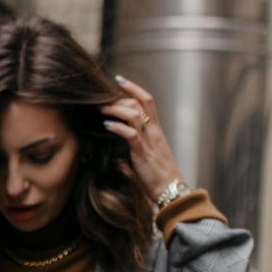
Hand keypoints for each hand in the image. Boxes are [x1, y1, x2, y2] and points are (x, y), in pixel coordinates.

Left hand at [100, 74, 184, 202]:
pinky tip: (106, 125)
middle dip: (119, 96)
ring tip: (100, 108)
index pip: (147, 101)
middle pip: (139, 103)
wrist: (171, 192)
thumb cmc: (157, 178)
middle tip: (101, 96)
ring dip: (114, 109)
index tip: (118, 79)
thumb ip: (130, 150)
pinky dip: (117, 127)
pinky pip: (130, 134)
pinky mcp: (143, 153)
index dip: (133, 88)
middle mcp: (154, 132)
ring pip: (133, 114)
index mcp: (155, 131)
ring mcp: (149, 141)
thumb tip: (113, 149)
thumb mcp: (144, 159)